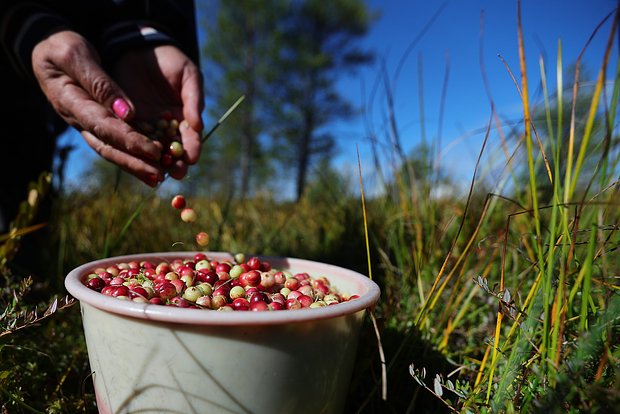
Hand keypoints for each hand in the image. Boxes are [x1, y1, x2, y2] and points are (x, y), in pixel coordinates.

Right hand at [31, 30, 164, 185]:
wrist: (49, 48)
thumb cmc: (61, 47)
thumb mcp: (75, 54)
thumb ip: (100, 83)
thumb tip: (128, 112)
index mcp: (71, 102)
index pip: (103, 126)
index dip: (129, 140)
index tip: (154, 150)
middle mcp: (79, 120)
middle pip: (108, 147)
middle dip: (134, 162)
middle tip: (160, 175)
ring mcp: (87, 124)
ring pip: (112, 150)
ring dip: (135, 166)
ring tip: (160, 178)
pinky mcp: (97, 124)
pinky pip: (116, 143)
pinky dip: (134, 155)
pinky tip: (154, 164)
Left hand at [111, 44, 203, 179]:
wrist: (138, 47)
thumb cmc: (170, 60)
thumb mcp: (188, 75)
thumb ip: (194, 99)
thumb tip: (199, 126)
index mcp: (185, 118)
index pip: (191, 138)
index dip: (193, 148)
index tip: (193, 158)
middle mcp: (166, 127)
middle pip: (172, 150)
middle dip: (175, 163)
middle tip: (176, 173)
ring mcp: (146, 126)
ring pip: (151, 148)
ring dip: (154, 162)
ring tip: (156, 173)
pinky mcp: (126, 122)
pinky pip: (130, 138)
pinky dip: (132, 149)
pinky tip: (134, 158)